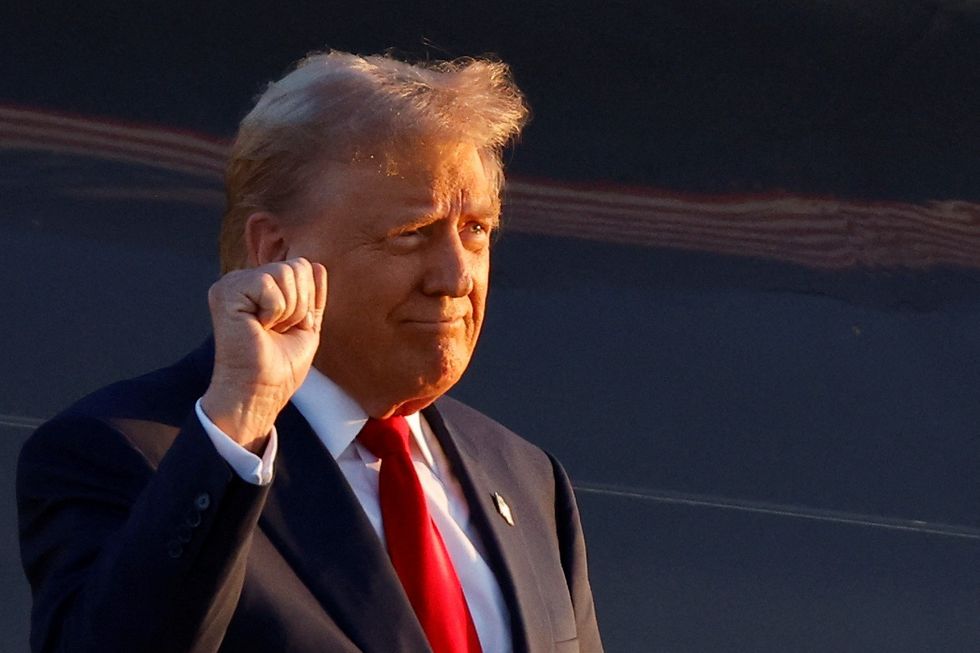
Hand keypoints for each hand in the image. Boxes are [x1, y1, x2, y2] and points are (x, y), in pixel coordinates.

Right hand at [200, 258, 327, 452]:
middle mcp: (244, 280)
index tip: (289, 328)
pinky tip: (258, 327)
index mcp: (260, 286)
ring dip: (288, 310)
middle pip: (296, 266)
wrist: (263, 389)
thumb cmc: (280, 365)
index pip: (301, 267)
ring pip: (285, 272)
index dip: (307, 301)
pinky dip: (274, 310)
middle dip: (300, 305)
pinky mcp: (226, 292)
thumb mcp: (305, 325)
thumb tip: (317, 265)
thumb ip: (312, 295)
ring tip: (269, 329)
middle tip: (279, 330)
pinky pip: (268, 284)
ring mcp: (233, 284)